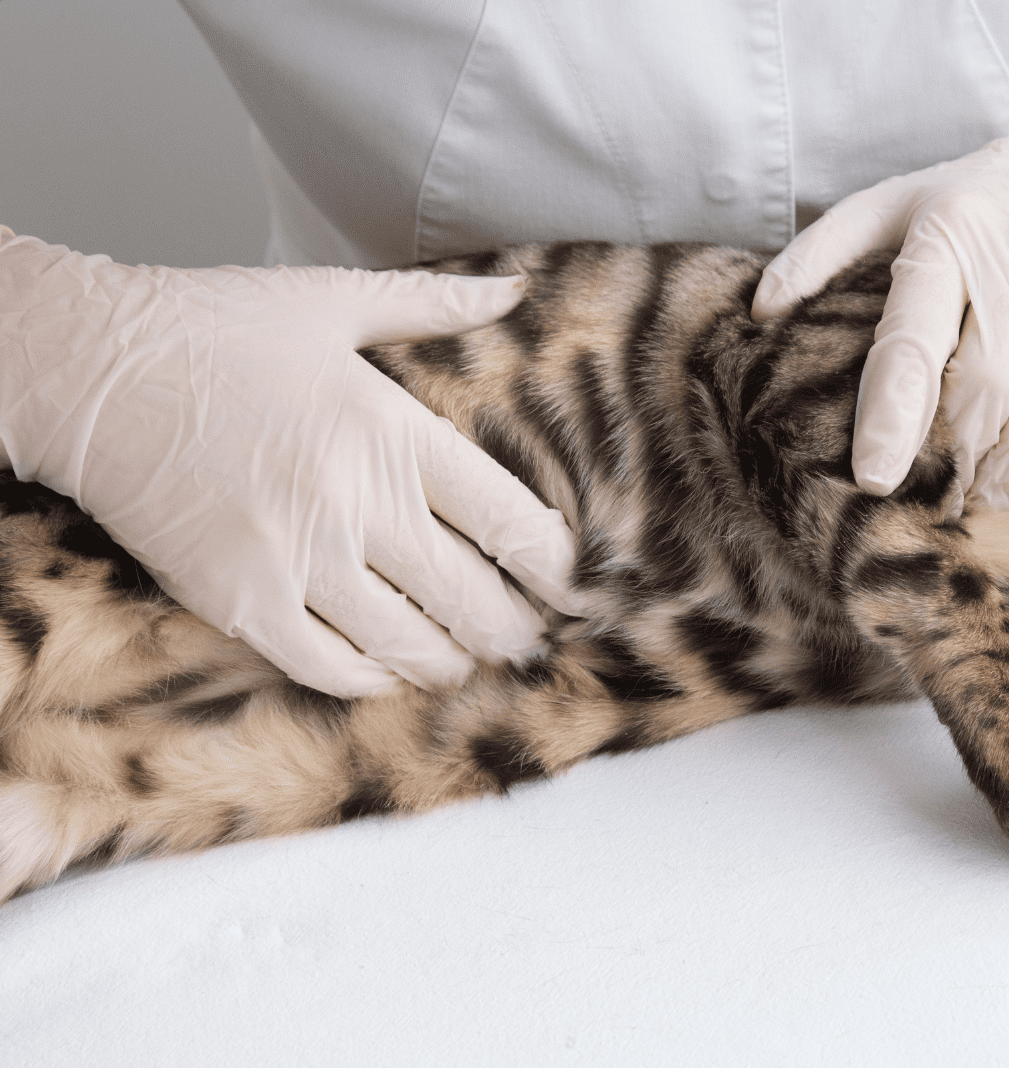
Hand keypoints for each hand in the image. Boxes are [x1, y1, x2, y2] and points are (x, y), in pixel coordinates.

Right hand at [0, 228, 586, 697]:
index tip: (568, 585)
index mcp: (393, 432)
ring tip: (465, 658)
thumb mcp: (332, 301)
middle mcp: (356, 503)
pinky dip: (373, 679)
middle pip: (473, 599)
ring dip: (452, 662)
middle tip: (528, 638)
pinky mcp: (240, 602)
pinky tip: (388, 669)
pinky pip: (331, 669)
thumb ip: (434, 305)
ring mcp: (297, 560)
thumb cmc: (211, 328)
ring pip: (410, 646)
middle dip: (515, 631)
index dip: (553, 568)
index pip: (510, 522)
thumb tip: (514, 288)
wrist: (86, 369)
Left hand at [752, 91, 1008, 509]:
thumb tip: (759, 312)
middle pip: (989, 388)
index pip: (912, 341)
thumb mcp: (898, 203)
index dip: (892, 418)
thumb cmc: (983, 196)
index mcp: (949, 233)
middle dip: (963, 457)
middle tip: (950, 493)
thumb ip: (825, 251)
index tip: (877, 478)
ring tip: (997, 490)